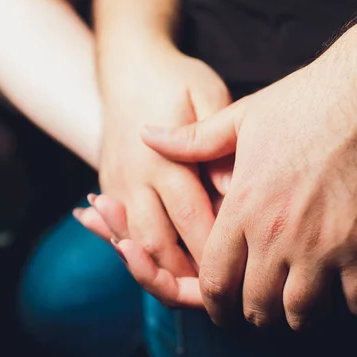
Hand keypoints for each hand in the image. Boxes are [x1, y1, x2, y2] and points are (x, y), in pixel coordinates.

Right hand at [98, 48, 231, 287]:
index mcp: (161, 159)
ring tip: (193, 289)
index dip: (218, 248)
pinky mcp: (111, 187)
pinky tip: (148, 266)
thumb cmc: (175, 79)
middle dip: (190, 272)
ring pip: (137, 246)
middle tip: (223, 292)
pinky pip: (121, 232)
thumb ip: (213, 140)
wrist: (128, 65)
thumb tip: (230, 186)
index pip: (192, 218)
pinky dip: (134, 254)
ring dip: (161, 270)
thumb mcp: (205, 94)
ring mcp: (117, 185)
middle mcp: (134, 179)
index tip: (245, 268)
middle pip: (159, 244)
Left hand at [139, 59, 356, 326]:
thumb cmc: (310, 99)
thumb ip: (192, 140)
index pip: (215, 281)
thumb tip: (146, 135)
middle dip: (259, 313)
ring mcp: (325, 244)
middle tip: (270, 304)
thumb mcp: (242, 116)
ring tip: (308, 297)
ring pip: (303, 315)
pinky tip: (353, 283)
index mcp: (243, 206)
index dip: (218, 304)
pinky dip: (355, 302)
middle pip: (257, 308)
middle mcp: (277, 233)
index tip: (227, 308)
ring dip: (304, 313)